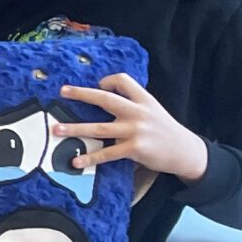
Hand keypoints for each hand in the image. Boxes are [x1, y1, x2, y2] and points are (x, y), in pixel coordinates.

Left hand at [59, 73, 206, 182]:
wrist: (185, 151)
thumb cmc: (164, 130)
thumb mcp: (153, 110)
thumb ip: (133, 104)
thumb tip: (105, 100)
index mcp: (144, 99)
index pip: (123, 80)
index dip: (107, 81)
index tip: (96, 86)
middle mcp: (138, 112)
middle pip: (105, 99)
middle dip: (82, 94)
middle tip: (63, 92)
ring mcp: (136, 131)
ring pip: (99, 128)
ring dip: (75, 129)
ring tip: (57, 129)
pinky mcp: (135, 149)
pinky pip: (107, 153)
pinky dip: (90, 158)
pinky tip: (76, 161)